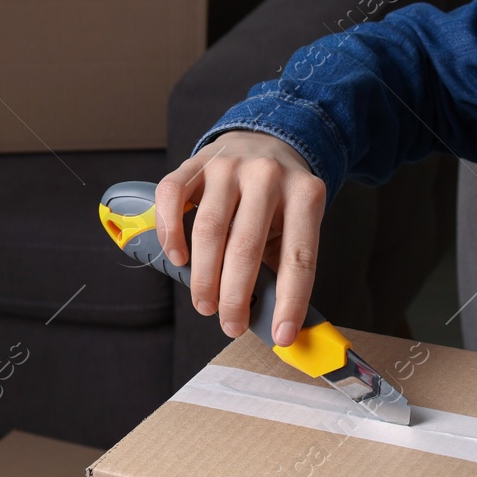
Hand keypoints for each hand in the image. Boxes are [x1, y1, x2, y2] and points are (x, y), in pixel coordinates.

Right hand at [154, 131, 327, 345]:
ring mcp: (229, 166)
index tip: (281, 335)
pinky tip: (179, 258)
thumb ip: (283, 265)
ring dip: (203, 276)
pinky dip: (171, 233)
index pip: (299, 258)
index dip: (290, 301)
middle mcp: (267, 176)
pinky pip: (172, 198)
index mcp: (305, 195)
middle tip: (230, 324)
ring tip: (205, 303)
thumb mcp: (296, 225)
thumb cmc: (280, 199)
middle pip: (245, 247)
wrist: (266, 141)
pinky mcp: (196, 163)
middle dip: (234, 297)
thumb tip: (274, 319)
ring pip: (208, 228)